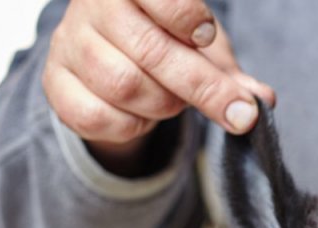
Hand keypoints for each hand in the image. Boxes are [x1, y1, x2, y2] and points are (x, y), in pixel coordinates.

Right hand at [42, 0, 275, 170]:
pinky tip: (141, 115)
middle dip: (204, 88)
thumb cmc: (167, 43)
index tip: (206, 36)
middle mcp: (93, 6)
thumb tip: (263, 100)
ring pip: (124, 84)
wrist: (115, 58)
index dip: (187, 18)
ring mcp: (69, 43)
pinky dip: (130, 125)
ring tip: (174, 101)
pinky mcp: (55, 83)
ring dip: (164, 105)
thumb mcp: (205, 51)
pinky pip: (95, 116)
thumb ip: (232, 74)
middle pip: (150, 50)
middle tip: (239, 114)